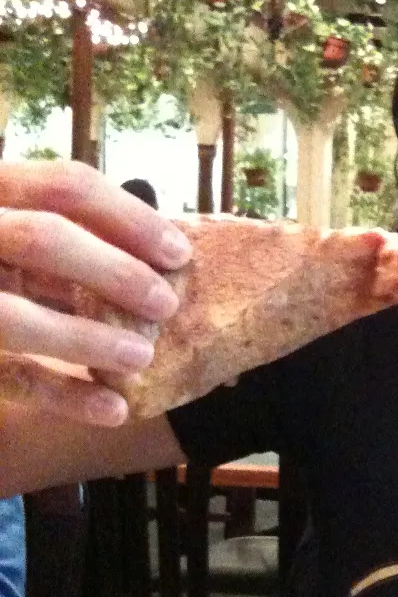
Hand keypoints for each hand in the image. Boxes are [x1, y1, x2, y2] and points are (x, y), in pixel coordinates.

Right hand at [0, 160, 191, 424]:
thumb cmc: (3, 264)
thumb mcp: (21, 229)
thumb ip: (68, 236)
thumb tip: (163, 257)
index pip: (64, 187)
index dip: (129, 218)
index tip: (180, 254)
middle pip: (40, 239)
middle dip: (112, 271)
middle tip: (166, 304)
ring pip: (13, 316)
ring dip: (86, 338)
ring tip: (142, 357)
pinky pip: (8, 377)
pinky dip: (62, 396)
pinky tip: (113, 410)